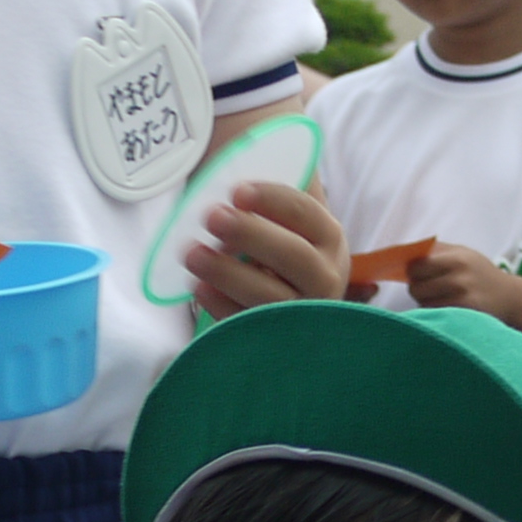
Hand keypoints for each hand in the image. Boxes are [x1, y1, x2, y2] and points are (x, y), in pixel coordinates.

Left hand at [185, 179, 350, 318]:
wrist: (291, 302)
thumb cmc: (276, 249)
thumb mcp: (282, 221)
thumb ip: (264, 202)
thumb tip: (227, 178)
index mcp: (328, 238)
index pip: (304, 213)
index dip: (271, 200)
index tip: (236, 191)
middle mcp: (325, 277)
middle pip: (292, 256)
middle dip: (250, 235)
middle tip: (211, 217)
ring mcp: (302, 314)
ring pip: (270, 297)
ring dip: (228, 273)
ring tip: (193, 253)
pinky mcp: (278, 342)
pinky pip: (249, 325)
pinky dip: (222, 307)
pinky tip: (198, 287)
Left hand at [400, 242, 521, 337]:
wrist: (509, 298)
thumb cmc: (480, 274)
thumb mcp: (464, 254)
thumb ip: (437, 251)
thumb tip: (405, 252)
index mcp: (457, 257)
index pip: (417, 264)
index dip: (411, 270)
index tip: (414, 272)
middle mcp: (459, 277)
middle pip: (415, 285)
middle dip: (415, 286)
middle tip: (426, 286)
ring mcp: (460, 298)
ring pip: (422, 302)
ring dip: (424, 301)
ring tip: (438, 297)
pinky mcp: (461, 315)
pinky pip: (434, 314)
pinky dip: (433, 312)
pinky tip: (444, 307)